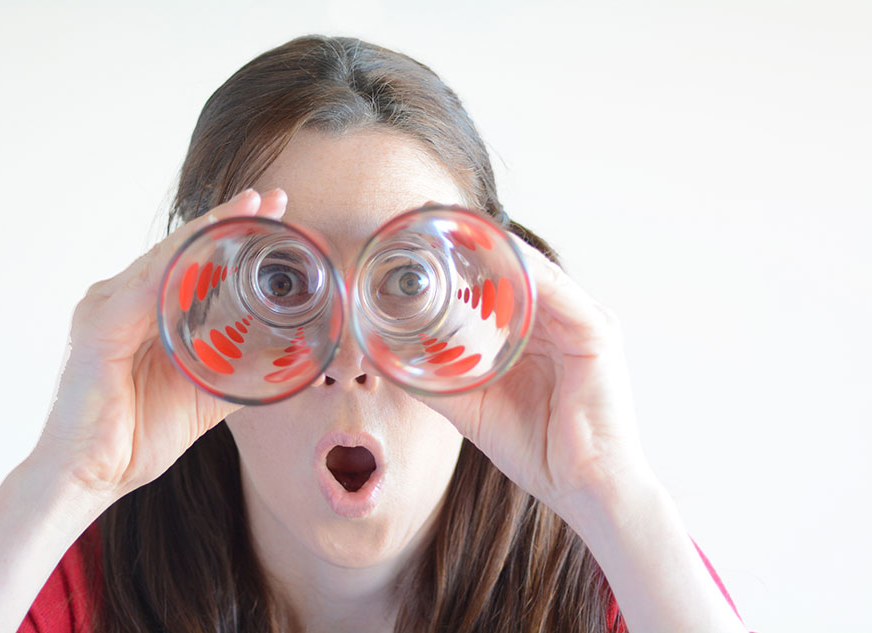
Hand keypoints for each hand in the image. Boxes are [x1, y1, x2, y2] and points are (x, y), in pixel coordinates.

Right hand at [33, 188, 287, 502]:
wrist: (94, 477)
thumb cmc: (141, 434)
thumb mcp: (207, 393)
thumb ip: (240, 370)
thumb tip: (289, 360)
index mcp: (147, 310)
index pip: (195, 260)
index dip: (234, 234)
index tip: (275, 214)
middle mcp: (124, 299)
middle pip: (184, 249)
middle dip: (230, 220)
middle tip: (273, 200)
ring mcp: (107, 309)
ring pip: (167, 258)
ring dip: (210, 230)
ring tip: (250, 209)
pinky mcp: (98, 330)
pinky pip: (143, 290)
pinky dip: (177, 267)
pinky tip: (208, 247)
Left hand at [405, 207, 654, 524]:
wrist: (585, 489)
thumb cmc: (538, 450)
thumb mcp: (474, 407)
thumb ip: (437, 381)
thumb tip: (387, 362)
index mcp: (540, 334)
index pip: (501, 282)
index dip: (465, 256)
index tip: (423, 234)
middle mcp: (563, 320)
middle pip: (515, 266)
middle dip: (474, 239)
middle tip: (428, 214)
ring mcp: (583, 322)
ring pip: (533, 269)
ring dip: (494, 243)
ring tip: (454, 221)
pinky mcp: (596, 334)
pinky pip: (556, 290)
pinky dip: (525, 268)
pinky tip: (496, 251)